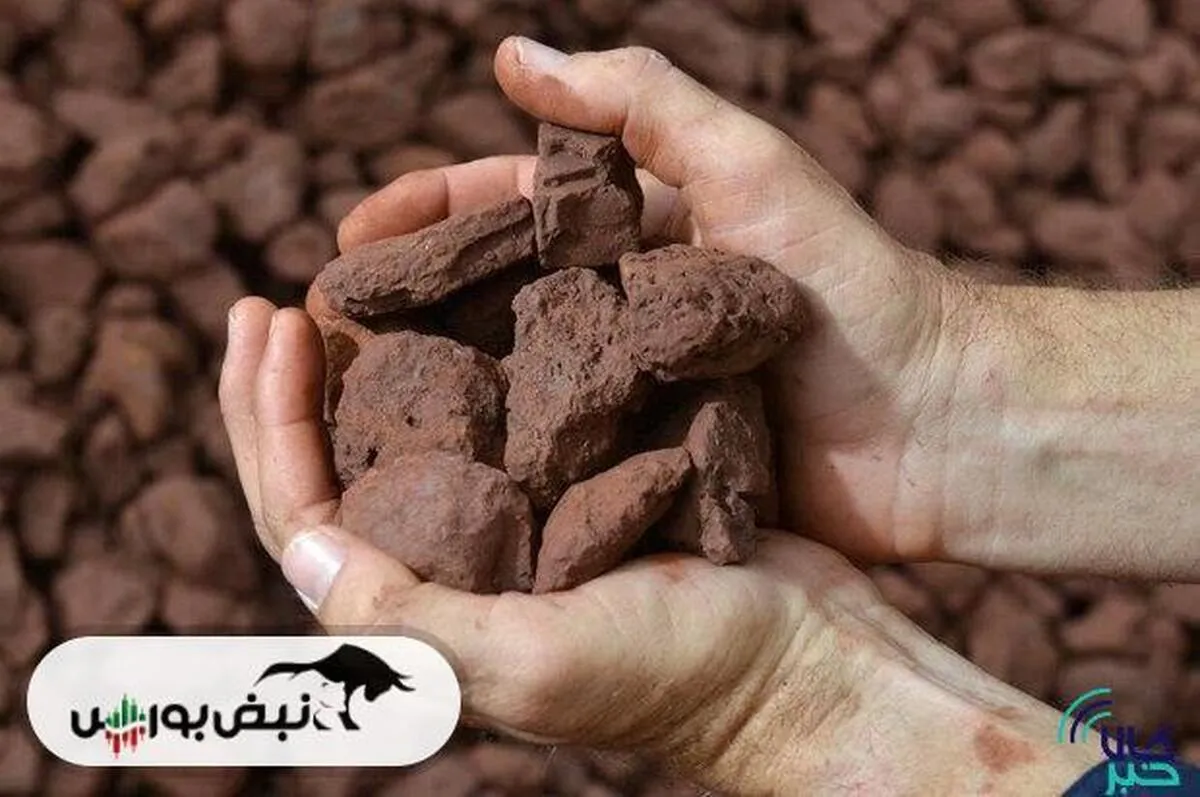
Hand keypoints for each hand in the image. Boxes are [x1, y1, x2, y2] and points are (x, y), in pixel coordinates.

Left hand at [219, 301, 1095, 793]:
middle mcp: (454, 569)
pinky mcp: (574, 489)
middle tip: (271, 301)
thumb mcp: (532, 660)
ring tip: (344, 286)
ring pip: (408, 437)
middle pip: (337, 471)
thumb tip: (297, 549)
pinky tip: (452, 302)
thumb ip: (411, 623)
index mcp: (424, 614)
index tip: (267, 322)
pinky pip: (491, 413)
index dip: (267, 422)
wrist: (803, 657)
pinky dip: (459, 357)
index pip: (300, 515)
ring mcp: (512, 525)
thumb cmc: (676, 672)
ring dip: (364, 365)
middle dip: (291, 387)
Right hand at [327, 38, 969, 564]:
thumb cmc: (848, 285)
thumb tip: (506, 54)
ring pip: (503, 385)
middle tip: (321, 332)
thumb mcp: (749, 164)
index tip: (345, 240)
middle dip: (401, 308)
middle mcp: (613, 311)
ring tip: (344, 410)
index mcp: (631, 232)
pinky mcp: (638, 470)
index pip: (501, 210)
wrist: (934, 426)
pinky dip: (491, 469)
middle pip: (484, 299)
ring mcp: (622, 396)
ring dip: (427, 392)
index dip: (421, 216)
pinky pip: (548, 466)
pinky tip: (425, 484)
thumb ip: (639, 102)